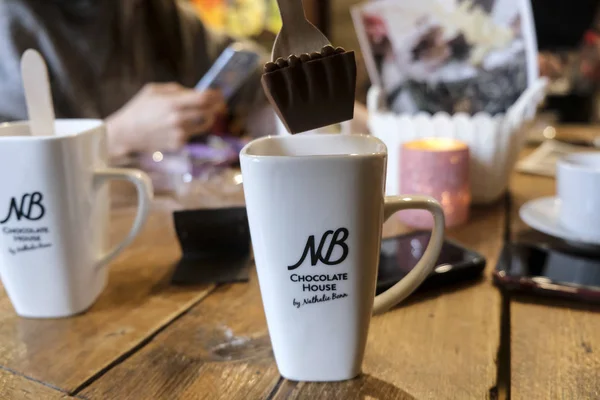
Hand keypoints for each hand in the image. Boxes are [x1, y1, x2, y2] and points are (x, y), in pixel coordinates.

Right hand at [106, 83, 225, 156]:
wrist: (126, 133)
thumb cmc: (139, 109)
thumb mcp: (153, 91)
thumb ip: (176, 90)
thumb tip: (195, 92)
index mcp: (173, 103)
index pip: (204, 99)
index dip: (215, 95)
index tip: (220, 93)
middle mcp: (178, 119)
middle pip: (209, 112)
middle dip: (217, 107)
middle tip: (220, 104)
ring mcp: (179, 134)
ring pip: (204, 125)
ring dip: (208, 118)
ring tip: (205, 112)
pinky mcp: (178, 144)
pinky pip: (193, 134)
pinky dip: (192, 128)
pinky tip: (183, 124)